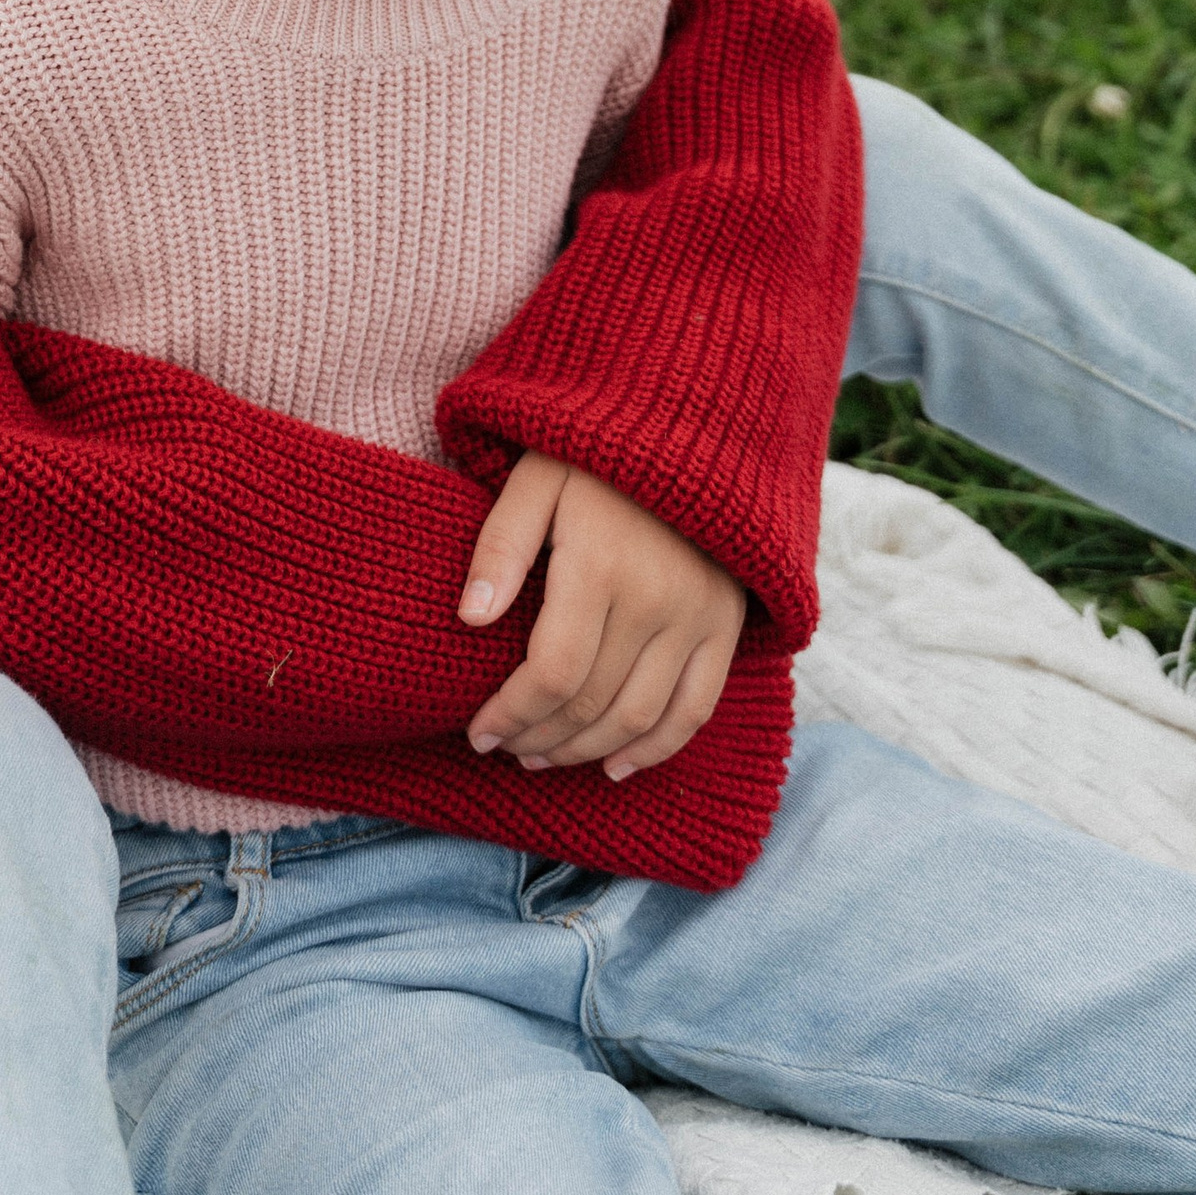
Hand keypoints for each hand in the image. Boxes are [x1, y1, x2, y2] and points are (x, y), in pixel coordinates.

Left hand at [457, 453, 745, 782]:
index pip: (550, 672)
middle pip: (590, 702)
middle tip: (504, 748)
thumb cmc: (593, 457)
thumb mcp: (534, 480)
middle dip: (538, 737)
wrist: (687, 428)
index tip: (477, 733)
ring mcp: (699, 616)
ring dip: (586, 751)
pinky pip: (696, 707)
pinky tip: (616, 766)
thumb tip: (470, 618)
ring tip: (544, 757)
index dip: (510, 714)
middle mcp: (656, 599)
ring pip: (639, 717)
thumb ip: (500, 546)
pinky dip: (658, 748)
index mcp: (600, 565)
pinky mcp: (726, 624)